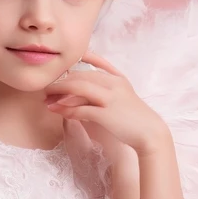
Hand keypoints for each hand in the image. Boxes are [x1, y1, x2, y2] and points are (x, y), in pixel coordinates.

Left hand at [44, 50, 168, 156]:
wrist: (150, 134)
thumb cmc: (133, 119)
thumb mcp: (119, 100)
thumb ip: (102, 94)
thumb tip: (82, 94)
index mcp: (117, 79)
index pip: (93, 64)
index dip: (74, 65)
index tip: (61, 67)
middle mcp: (113, 84)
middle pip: (81, 75)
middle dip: (62, 81)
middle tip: (47, 88)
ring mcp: (110, 98)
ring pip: (79, 87)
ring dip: (60, 92)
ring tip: (47, 98)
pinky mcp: (107, 114)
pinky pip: (82, 109)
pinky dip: (67, 109)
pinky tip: (57, 111)